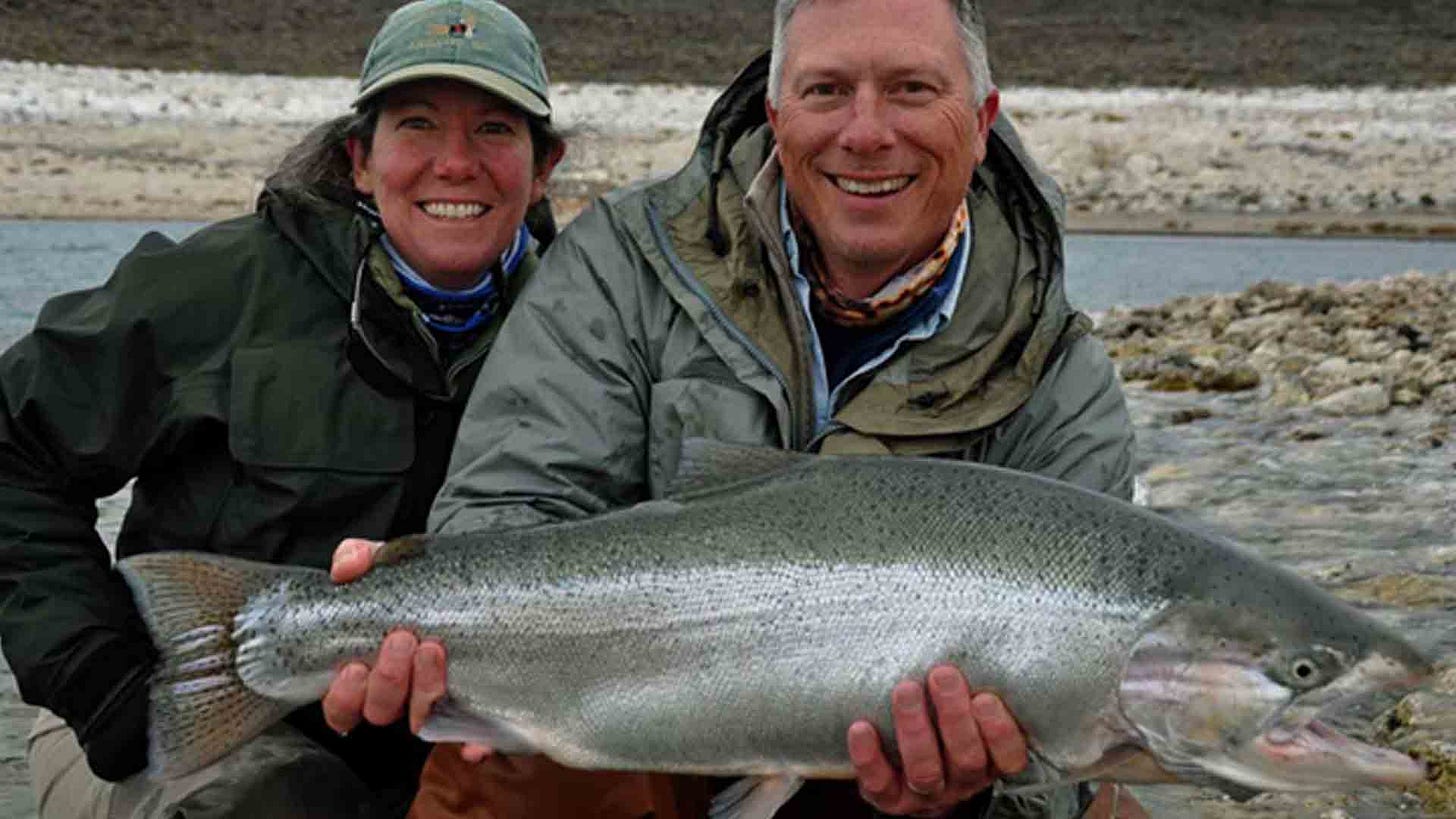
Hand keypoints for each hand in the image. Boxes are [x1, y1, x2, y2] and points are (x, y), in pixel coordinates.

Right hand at [319, 538, 490, 762]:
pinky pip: (475, 738)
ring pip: (421, 720)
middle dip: (386, 680)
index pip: (342, 706)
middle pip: (380, 711)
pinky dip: (474, 744)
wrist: (486, 585)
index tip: (352, 667)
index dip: (342, 697)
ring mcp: (440, 705)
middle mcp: (403, 694)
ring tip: (433, 649)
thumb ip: (363, 559)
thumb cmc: (426, 585)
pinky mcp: (479, 713)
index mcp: (372, 671)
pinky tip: (476, 743)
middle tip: (401, 639)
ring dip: (423, 691)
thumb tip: (346, 566)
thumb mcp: (393, 565)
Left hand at [848, 665, 1026, 816]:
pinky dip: (869, 757)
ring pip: (925, 771)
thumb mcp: (970, 706)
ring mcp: (926, 793)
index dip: (1000, 732)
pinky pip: (880, 785)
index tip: (985, 697)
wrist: (909, 772)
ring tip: (906, 689)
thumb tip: (976, 622)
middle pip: (966, 758)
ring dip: (915, 729)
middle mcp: (962, 779)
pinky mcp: (890, 798)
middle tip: (941, 674)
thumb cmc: (945, 723)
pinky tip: (861, 727)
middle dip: (953, 716)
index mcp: (990, 759)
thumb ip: (976, 681)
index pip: (1009, 756)